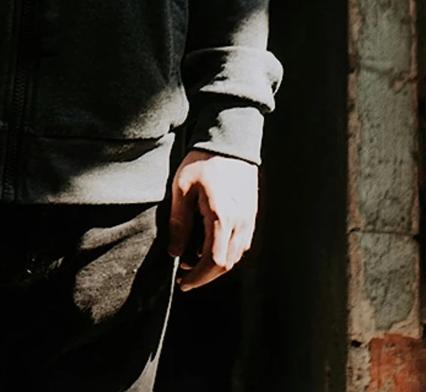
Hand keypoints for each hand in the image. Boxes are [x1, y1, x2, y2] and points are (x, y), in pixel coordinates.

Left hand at [166, 150, 258, 290]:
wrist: (230, 143)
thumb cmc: (204, 162)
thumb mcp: (181, 190)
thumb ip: (179, 224)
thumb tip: (174, 252)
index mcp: (221, 218)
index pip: (213, 262)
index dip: (198, 278)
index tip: (183, 283)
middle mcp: (240, 223)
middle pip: (226, 265)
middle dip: (205, 276)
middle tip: (185, 278)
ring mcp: (249, 220)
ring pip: (235, 256)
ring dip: (216, 266)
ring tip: (192, 262)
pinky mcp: (251, 215)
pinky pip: (241, 244)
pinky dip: (225, 253)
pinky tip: (209, 247)